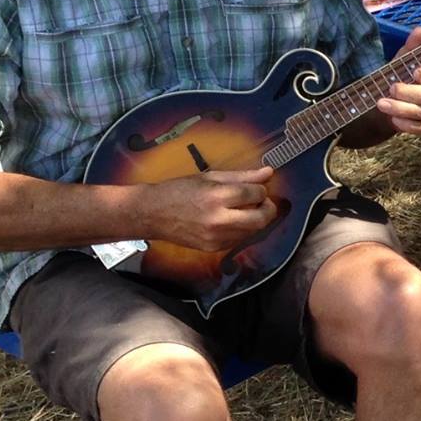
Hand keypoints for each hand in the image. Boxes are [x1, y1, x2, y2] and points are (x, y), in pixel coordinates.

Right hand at [141, 168, 278, 251]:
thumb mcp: (209, 177)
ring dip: (256, 219)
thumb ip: (241, 176)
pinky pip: (240, 239)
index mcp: (217, 197)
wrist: (151, 214)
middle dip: (268, 209)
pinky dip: (243, 229)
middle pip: (261, 219)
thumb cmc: (179, 190)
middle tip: (263, 202)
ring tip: (245, 209)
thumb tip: (268, 172)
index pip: (255, 194)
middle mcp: (219, 219)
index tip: (257, 188)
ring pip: (253, 231)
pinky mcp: (214, 248)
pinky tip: (232, 220)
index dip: (261, 190)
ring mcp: (217, 237)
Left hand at [379, 26, 420, 134]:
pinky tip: (392, 119)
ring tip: (381, 102)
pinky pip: (419, 129)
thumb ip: (413, 47)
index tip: (416, 72)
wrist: (382, 99)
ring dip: (400, 108)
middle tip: (391, 88)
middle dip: (409, 93)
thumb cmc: (397, 76)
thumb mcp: (402, 60)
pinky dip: (406, 125)